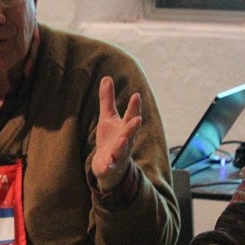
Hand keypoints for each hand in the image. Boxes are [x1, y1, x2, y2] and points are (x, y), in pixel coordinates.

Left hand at [91, 76, 141, 191]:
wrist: (109, 166)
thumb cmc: (110, 138)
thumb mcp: (107, 118)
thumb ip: (107, 100)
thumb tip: (107, 77)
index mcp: (125, 128)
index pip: (131, 116)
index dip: (134, 107)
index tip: (136, 95)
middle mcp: (125, 141)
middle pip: (130, 133)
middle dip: (133, 127)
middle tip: (137, 119)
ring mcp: (118, 155)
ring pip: (122, 150)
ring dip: (123, 145)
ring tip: (122, 138)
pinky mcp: (110, 166)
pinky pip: (110, 166)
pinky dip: (109, 165)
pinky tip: (108, 163)